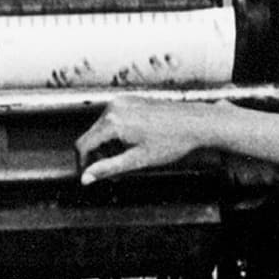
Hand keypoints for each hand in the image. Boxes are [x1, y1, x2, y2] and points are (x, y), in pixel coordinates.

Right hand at [77, 99, 216, 183]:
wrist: (196, 123)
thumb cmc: (172, 141)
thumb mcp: (137, 160)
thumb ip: (108, 168)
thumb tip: (85, 179)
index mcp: (113, 122)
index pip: (83, 144)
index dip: (83, 163)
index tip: (88, 176)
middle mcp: (114, 107)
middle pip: (91, 136)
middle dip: (98, 156)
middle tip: (114, 173)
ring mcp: (122, 101)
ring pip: (101, 128)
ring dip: (107, 145)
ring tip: (128, 157)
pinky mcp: (130, 100)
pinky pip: (113, 119)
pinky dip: (116, 134)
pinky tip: (134, 143)